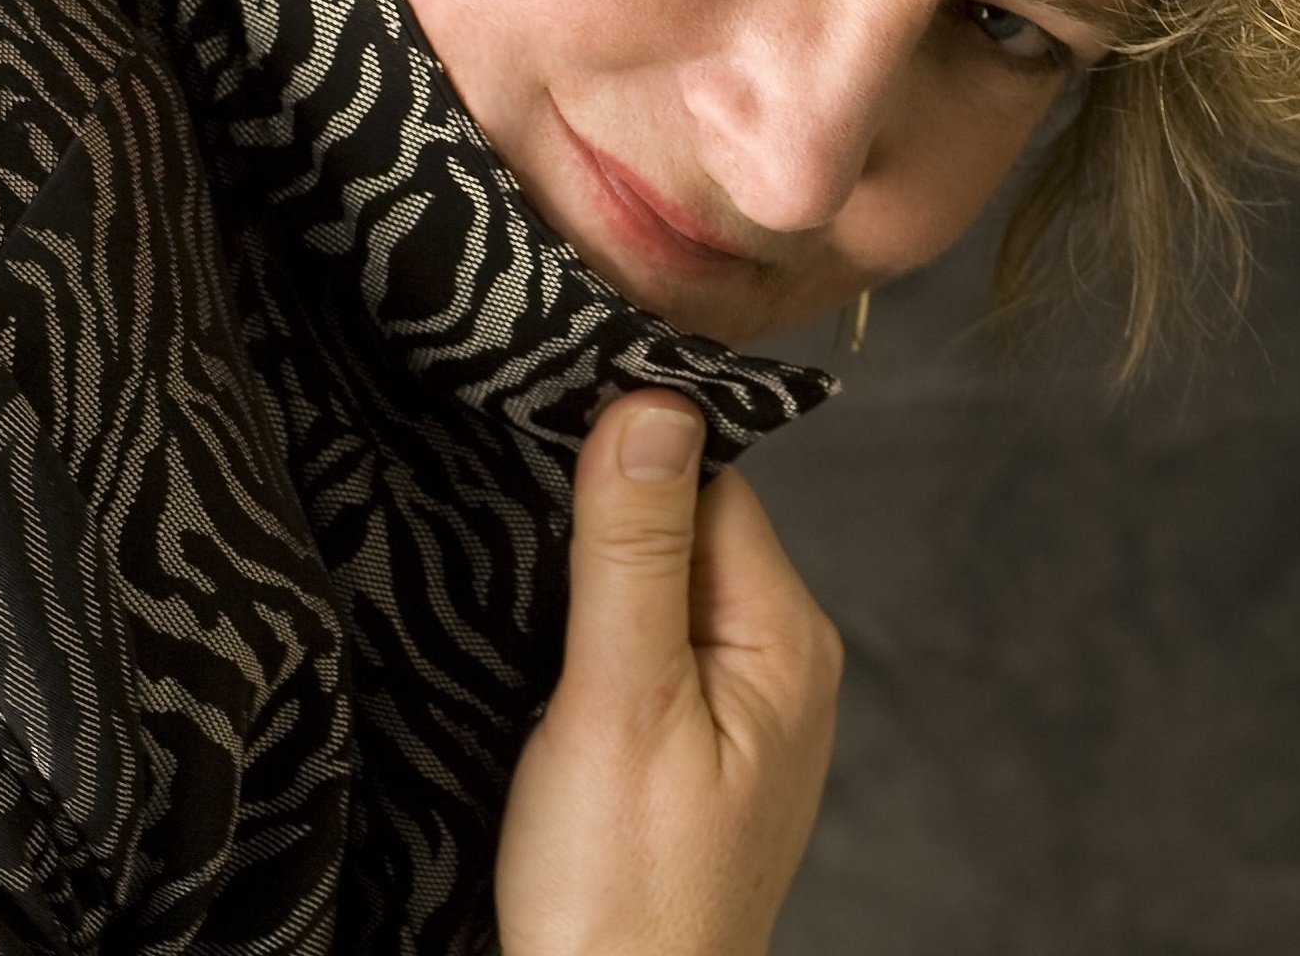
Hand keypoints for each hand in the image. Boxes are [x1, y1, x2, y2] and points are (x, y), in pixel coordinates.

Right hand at [494, 390, 841, 955]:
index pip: (711, 480)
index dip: (626, 452)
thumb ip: (631, 552)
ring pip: (659, 583)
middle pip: (686, 526)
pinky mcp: (693, 743)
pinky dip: (593, 634)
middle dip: (603, 516)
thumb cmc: (622, 897)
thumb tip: (653, 402)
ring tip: (521, 592)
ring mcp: (741, 706)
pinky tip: (544, 653)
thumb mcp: (618, 704)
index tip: (542, 434)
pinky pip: (647, 643)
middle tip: (513, 521)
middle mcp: (780, 660)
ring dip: (591, 578)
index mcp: (786, 637)